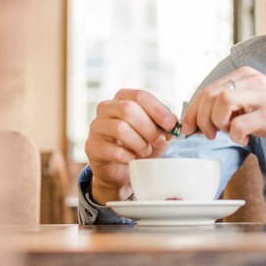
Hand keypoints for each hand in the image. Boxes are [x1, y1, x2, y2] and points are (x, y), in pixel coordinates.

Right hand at [85, 89, 178, 204]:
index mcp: (123, 98)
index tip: (171, 124)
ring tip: (146, 151)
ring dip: (139, 142)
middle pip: (128, 109)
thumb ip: (165, 124)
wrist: (122, 170)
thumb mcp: (156, 132)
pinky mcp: (91, 146)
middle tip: (159, 141)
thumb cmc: (140, 145)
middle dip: (149, 128)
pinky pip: (112, 149)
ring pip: (120, 128)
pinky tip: (132, 159)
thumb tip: (174, 121)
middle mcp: (106, 108)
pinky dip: (128, 156)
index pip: (139, 95)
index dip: (158, 109)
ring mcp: (96, 126)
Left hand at [181, 66, 265, 154]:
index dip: (193, 111)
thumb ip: (229, 103)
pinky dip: (235, 135)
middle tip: (208, 134)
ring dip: (217, 123)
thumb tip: (198, 118)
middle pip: (211, 94)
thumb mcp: (252, 102)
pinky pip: (239, 124)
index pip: (208, 89)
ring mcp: (263, 96)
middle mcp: (253, 80)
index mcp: (245, 75)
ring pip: (222, 103)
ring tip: (226, 133)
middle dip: (201, 118)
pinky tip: (244, 139)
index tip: (189, 128)